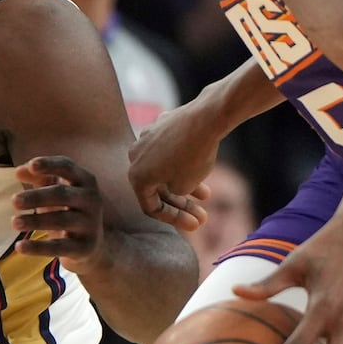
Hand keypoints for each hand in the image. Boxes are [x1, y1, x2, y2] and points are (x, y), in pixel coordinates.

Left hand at [12, 156, 104, 265]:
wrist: (91, 246)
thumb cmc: (67, 210)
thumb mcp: (55, 191)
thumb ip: (38, 178)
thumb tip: (19, 171)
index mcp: (85, 181)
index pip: (67, 166)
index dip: (50, 164)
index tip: (31, 165)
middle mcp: (92, 200)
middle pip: (62, 194)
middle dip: (37, 197)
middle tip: (14, 201)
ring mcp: (90, 225)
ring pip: (61, 220)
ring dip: (35, 221)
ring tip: (14, 222)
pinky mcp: (84, 248)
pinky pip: (59, 247)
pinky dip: (38, 247)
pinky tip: (19, 246)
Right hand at [129, 100, 222, 228]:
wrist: (205, 118)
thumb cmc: (193, 156)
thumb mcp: (183, 186)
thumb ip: (175, 193)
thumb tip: (175, 188)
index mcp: (135, 175)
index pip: (151, 206)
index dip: (174, 219)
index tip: (194, 225)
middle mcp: (135, 156)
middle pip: (157, 187)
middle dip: (182, 204)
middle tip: (202, 216)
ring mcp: (146, 137)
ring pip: (164, 168)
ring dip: (184, 184)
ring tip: (207, 195)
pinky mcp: (160, 125)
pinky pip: (169, 150)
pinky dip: (182, 162)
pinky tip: (201, 167)